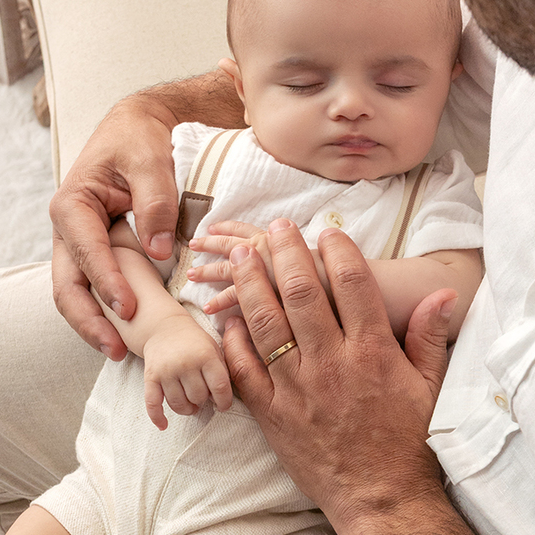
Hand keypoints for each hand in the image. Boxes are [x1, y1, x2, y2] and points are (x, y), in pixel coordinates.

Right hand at [50, 97, 180, 359]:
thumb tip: (159, 251)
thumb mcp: (150, 160)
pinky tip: (126, 335)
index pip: (86, 251)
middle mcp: (67, 229)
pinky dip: (104, 313)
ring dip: (93, 325)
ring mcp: (77, 245)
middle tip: (116, 349)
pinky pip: (92, 289)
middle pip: (67, 285)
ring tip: (120, 352)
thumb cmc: (138, 139)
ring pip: (74, 293)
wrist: (135, 129)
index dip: (106, 282)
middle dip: (89, 320)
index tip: (128, 308)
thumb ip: (155, 202)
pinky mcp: (93, 254)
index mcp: (72, 204)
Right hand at [142, 313, 231, 429]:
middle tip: (202, 396)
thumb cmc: (194, 342)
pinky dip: (157, 417)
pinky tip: (164, 425)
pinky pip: (152, 403)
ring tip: (191, 405)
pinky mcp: (150, 377)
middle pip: (198, 397)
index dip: (224, 402)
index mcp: (206, 355)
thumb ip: (222, 371)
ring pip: (179, 404)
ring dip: (187, 409)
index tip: (223, 406)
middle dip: (203, 401)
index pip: (220, 387)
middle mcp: (185, 363)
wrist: (164, 327)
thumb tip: (222, 400)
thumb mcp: (214, 349)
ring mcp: (166, 371)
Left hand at [191, 220, 325, 316]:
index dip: (230, 227)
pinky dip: (219, 301)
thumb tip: (294, 256)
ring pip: (226, 270)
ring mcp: (261, 272)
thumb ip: (300, 256)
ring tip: (192, 275)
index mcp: (277, 240)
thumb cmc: (335, 274)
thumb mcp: (317, 258)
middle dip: (211, 244)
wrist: (342, 291)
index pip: (248, 229)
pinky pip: (233, 297)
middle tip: (195, 243)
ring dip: (207, 271)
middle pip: (232, 244)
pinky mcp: (259, 295)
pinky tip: (208, 308)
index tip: (215, 227)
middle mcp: (266, 251)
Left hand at [220, 219, 456, 534]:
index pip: (351, 283)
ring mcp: (297, 389)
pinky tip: (227, 317)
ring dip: (251, 283)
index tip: (328, 232)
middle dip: (287, 252)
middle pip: (301, 292)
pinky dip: (233, 340)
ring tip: (242, 255)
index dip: (337, 250)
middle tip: (278, 227)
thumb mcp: (430, 387)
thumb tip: (443, 294)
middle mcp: (332, 364)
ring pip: (265, 323)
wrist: (382, 501)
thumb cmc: (410, 444)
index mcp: (373, 352)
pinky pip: (245, 369)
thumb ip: (430, 336)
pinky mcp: (273, 415)